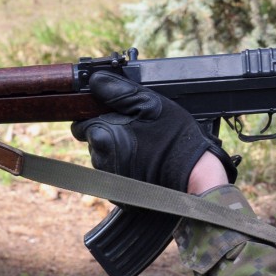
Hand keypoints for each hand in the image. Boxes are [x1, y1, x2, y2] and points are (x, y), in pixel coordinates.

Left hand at [72, 72, 236, 190]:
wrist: (193, 175)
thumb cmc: (174, 138)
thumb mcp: (150, 104)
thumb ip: (118, 91)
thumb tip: (94, 81)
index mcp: (102, 136)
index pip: (82, 124)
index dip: (98, 117)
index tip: (117, 116)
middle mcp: (100, 160)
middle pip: (93, 141)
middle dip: (107, 134)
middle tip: (134, 130)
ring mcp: (110, 179)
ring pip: (104, 159)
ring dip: (116, 151)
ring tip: (143, 147)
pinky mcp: (120, 194)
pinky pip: (115, 176)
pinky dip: (126, 168)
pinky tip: (144, 163)